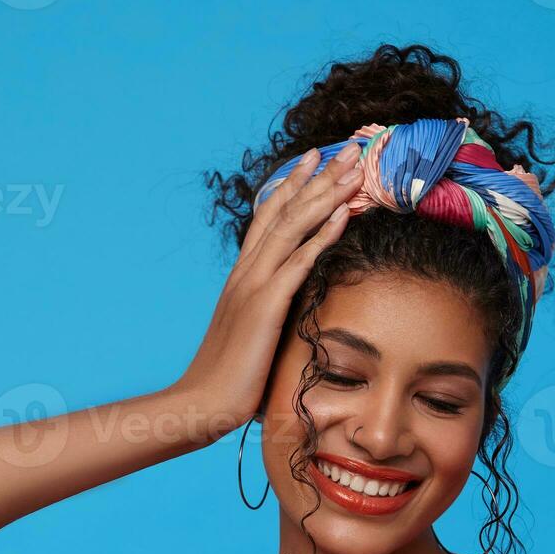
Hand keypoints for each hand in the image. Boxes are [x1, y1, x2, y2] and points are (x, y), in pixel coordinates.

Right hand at [175, 141, 362, 436]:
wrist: (200, 405)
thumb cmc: (229, 380)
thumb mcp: (252, 336)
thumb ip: (270, 316)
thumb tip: (291, 313)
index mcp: (242, 277)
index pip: (270, 218)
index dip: (294, 186)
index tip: (317, 160)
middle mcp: (246, 272)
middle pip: (284, 210)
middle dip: (318, 177)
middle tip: (348, 148)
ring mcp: (253, 286)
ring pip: (293, 226)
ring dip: (326, 194)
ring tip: (354, 169)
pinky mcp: (264, 306)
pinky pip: (299, 262)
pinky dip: (322, 235)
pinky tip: (343, 214)